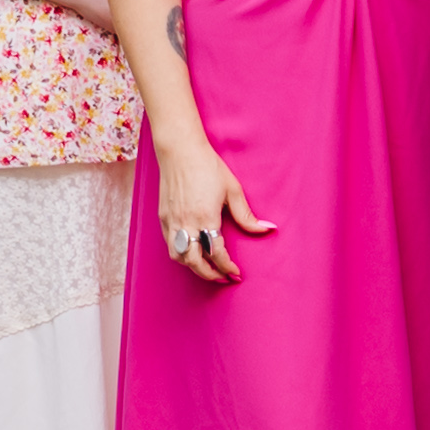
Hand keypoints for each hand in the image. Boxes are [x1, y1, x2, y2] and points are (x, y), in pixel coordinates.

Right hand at [158, 148, 271, 287]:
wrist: (180, 151)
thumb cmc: (208, 167)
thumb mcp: (233, 190)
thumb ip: (247, 215)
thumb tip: (267, 229)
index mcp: (205, 217)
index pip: (217, 253)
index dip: (227, 267)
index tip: (236, 274)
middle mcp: (186, 223)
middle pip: (195, 262)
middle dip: (210, 275)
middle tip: (223, 279)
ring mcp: (171, 221)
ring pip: (178, 256)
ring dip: (193, 267)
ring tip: (208, 268)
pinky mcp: (163, 217)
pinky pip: (170, 245)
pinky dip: (181, 255)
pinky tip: (192, 253)